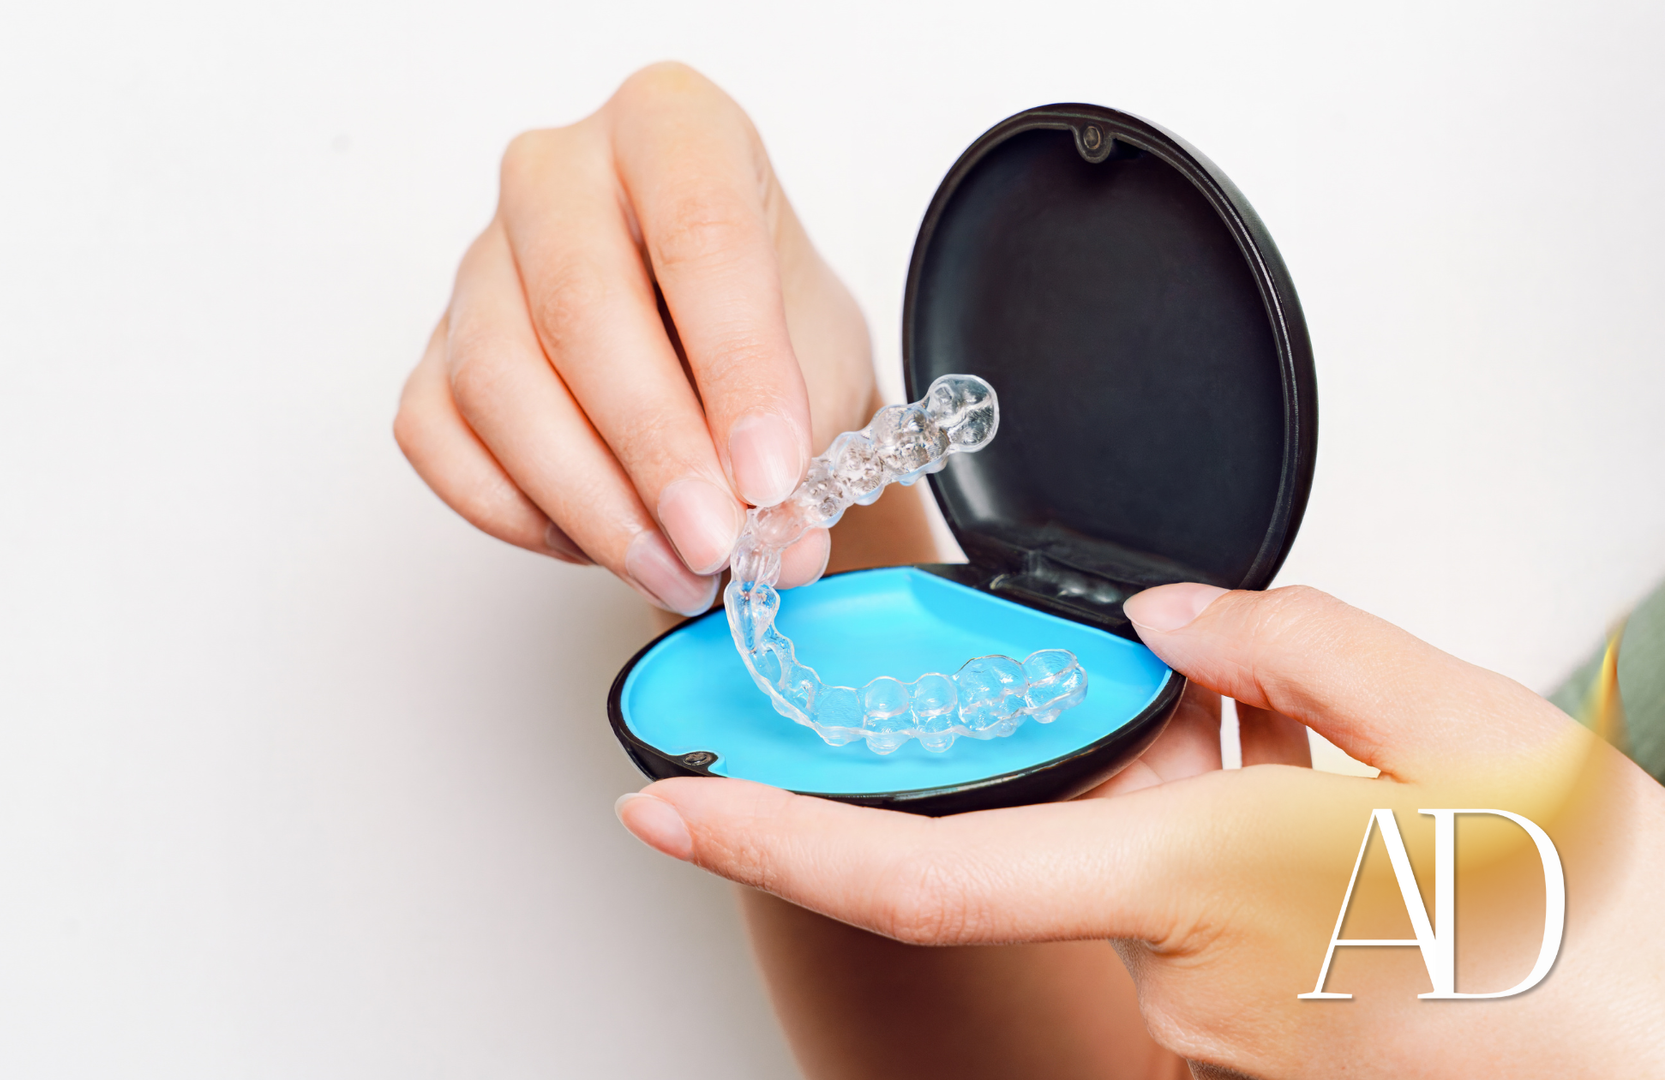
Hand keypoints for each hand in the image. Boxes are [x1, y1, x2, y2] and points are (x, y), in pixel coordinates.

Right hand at [395, 63, 879, 614]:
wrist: (724, 365)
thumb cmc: (769, 334)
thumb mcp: (818, 368)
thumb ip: (801, 445)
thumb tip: (778, 542)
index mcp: (671, 128)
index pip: (700, 231)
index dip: (739, 365)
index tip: (771, 474)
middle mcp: (559, 173)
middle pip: (581, 308)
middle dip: (655, 447)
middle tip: (714, 542)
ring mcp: (481, 258)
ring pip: (497, 380)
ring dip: (590, 498)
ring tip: (673, 567)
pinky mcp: (432, 348)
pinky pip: (440, 438)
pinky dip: (520, 511)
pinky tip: (597, 539)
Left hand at [616, 584, 1664, 1077]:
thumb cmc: (1597, 934)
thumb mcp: (1473, 730)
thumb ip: (1297, 648)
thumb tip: (1178, 620)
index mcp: (1204, 886)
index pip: (925, 870)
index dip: (775, 835)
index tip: (670, 804)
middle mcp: (1181, 980)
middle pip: (1072, 827)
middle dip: (1125, 754)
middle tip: (1253, 712)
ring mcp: (1215, 1031)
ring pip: (1142, 867)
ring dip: (1204, 799)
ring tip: (1347, 779)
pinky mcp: (1252, 1049)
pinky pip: (1194, 919)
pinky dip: (1237, 854)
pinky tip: (1340, 832)